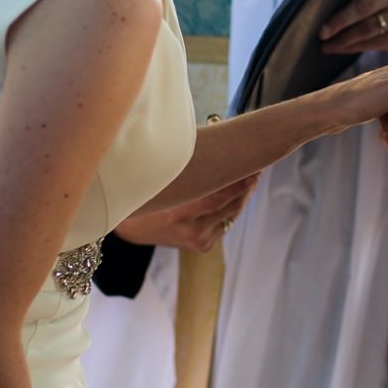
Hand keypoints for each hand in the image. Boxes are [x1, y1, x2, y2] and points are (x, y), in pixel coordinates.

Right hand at [114, 176, 257, 252]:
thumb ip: (189, 165)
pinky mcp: (203, 246)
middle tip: (255, 169)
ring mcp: (197, 240)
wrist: (132, 228)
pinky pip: (225, 223)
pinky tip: (234, 196)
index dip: (238, 183)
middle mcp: (190, 230)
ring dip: (242, 197)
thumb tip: (218, 142)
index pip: (217, 197)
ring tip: (249, 179)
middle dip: (245, 187)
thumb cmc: (149, 194)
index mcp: (178, 213)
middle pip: (230, 206)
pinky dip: (231, 208)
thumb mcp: (164, 179)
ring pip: (231, 214)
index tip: (252, 168)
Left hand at [320, 0, 387, 57]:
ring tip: (327, 47)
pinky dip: (354, 48)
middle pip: (365, 15)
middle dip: (340, 28)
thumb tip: (315, 4)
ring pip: (369, 33)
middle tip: (322, 38)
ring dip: (345, 42)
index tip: (321, 29)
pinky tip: (341, 49)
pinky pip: (374, 44)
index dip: (340, 17)